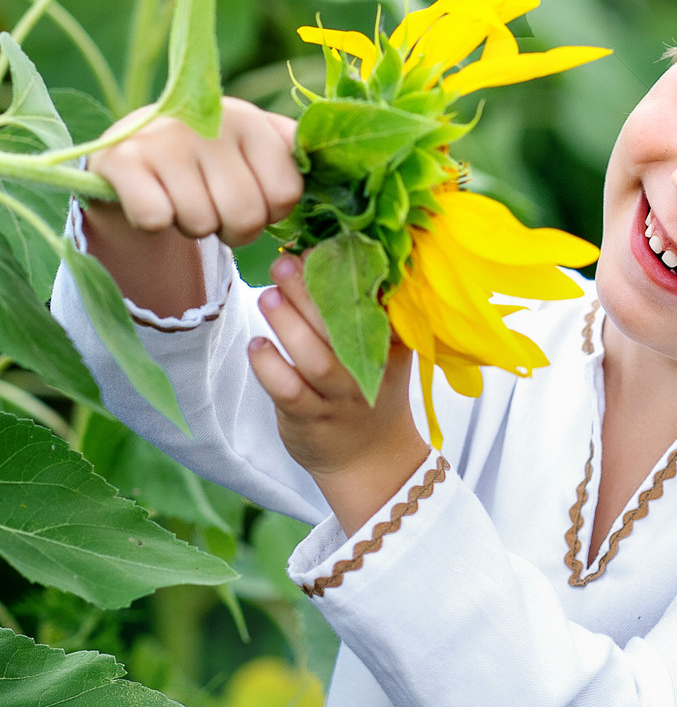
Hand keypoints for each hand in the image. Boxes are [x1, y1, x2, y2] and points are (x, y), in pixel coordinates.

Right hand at [83, 99, 301, 318]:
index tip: (251, 198)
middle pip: (245, 216)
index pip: (286, 194)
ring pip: (200, 223)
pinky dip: (154, 223)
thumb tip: (347, 180)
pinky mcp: (121, 160)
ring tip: (181, 198)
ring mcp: (163, 138)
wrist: (131, 153)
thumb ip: (296, 161)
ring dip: (192, 226)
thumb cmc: (209, 161)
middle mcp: (208, 121)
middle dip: (232, 229)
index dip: (270, 212)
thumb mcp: (254, 150)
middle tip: (213, 207)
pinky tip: (150, 199)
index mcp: (250, 120)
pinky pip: (155, 219)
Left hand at [248, 253, 429, 534]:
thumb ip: (366, 309)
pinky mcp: (311, 419)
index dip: (346, 271)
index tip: (321, 247)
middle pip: (341, 325)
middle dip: (310, 290)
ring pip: (316, 359)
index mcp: (388, 343)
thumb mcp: (383, 350)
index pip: (371, 300)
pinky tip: (257, 347)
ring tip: (267, 297)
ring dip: (289, 325)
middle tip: (284, 262)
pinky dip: (271, 367)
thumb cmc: (368, 391)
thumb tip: (326, 250)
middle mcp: (367, 368)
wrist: (371, 458)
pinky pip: (289, 392)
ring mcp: (341, 396)